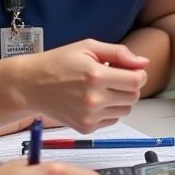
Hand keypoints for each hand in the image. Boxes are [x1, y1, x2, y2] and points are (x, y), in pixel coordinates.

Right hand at [27, 40, 149, 132]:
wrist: (30, 85)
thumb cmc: (58, 62)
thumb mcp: (88, 47)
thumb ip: (119, 53)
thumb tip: (144, 63)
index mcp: (96, 76)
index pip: (137, 81)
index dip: (138, 74)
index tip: (130, 70)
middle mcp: (94, 99)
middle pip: (133, 97)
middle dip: (129, 86)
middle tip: (113, 78)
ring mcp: (89, 116)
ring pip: (125, 110)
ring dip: (120, 99)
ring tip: (102, 89)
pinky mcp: (85, 128)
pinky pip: (112, 120)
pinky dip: (108, 111)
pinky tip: (93, 100)